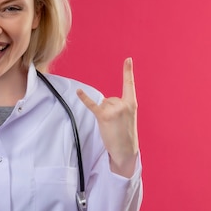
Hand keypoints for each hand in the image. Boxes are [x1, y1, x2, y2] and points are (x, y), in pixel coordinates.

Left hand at [77, 58, 138, 176]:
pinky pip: (92, 105)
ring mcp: (114, 110)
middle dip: (109, 111)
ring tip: (110, 126)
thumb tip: (104, 102)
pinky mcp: (104, 117)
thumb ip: (119, 106)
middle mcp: (124, 104)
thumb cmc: (126, 135)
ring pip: (102, 104)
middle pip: (108, 99)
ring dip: (103, 115)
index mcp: (132, 104)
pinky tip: (78, 92)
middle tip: (115, 124)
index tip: (128, 59)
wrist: (126, 151)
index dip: (128, 71)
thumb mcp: (128, 118)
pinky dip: (84, 98)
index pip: (129, 84)